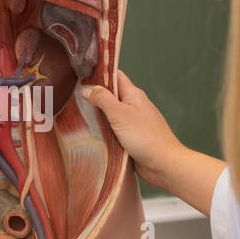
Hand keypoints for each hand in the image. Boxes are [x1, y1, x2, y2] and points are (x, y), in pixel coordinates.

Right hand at [81, 70, 183, 190]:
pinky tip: (93, 134)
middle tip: (75, 99)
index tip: (82, 76)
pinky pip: (114, 129)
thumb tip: (87, 89)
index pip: (115, 76)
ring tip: (79, 116)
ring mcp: (133, 122)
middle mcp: (134, 106)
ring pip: (111, 114)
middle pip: (111, 95)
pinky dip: (104, 130)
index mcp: (133, 95)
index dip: (99, 74)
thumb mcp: (120, 114)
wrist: (164, 164)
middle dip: (95, 96)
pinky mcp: (131, 137)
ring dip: (98, 116)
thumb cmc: (147, 137)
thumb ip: (103, 99)